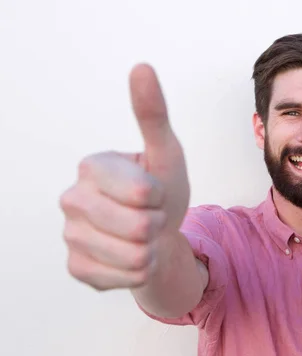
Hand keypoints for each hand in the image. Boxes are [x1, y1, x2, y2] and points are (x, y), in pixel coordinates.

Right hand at [60, 64, 190, 289]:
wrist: (157, 233)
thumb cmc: (162, 189)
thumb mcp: (165, 152)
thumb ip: (153, 114)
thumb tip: (142, 67)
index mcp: (91, 166)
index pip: (143, 191)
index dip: (161, 196)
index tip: (154, 191)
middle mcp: (71, 199)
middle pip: (139, 226)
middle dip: (158, 225)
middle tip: (151, 216)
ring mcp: (70, 236)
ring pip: (134, 256)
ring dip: (151, 249)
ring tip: (143, 236)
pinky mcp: (77, 268)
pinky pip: (125, 279)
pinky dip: (141, 271)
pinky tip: (133, 256)